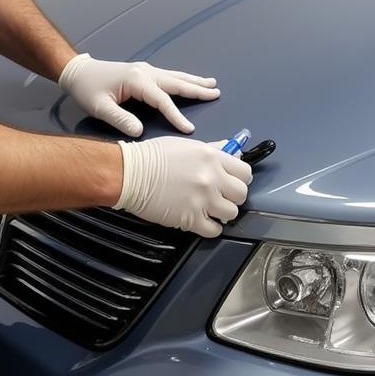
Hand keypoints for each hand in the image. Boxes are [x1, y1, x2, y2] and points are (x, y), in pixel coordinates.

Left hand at [58, 53, 219, 136]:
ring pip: (175, 76)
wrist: (78, 72)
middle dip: (197, 90)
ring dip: (194, 81)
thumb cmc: (87, 89)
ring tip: (212, 85)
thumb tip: (140, 132)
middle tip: (216, 94)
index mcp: (137, 80)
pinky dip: (184, 79)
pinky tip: (192, 81)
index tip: (189, 129)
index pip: (162, 101)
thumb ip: (120, 119)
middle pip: (176, 82)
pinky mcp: (144, 72)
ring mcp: (146, 70)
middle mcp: (146, 72)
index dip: (176, 116)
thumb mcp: (100, 107)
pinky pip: (169, 76)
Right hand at [115, 138, 251, 237]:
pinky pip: (214, 230)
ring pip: (231, 213)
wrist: (130, 174)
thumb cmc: (152, 157)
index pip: (245, 171)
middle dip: (233, 196)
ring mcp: (202, 200)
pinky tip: (203, 221)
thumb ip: (211, 149)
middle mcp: (211, 178)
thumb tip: (229, 148)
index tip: (233, 181)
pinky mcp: (190, 219)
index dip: (240, 178)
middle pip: (241, 194)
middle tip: (222, 196)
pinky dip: (210, 228)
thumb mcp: (186, 145)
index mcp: (211, 157)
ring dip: (222, 213)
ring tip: (211, 209)